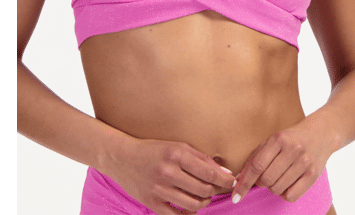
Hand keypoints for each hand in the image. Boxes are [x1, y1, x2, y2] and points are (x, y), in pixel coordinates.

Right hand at [107, 138, 235, 214]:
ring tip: (203, 195)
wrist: (123, 157)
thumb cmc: (153, 149)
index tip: (232, 181)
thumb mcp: (177, 146)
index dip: (224, 179)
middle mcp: (168, 172)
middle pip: (204, 189)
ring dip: (203, 201)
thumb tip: (224, 172)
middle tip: (215, 188)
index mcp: (176, 154)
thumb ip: (200, 158)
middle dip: (214, 190)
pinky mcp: (151, 203)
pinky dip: (188, 212)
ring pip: (193, 204)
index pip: (209, 172)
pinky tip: (189, 204)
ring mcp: (159, 189)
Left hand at [230, 116, 336, 203]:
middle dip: (260, 182)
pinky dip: (284, 193)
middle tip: (264, 176)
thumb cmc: (290, 138)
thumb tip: (240, 178)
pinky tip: (286, 183)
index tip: (235, 196)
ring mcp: (304, 163)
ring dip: (272, 187)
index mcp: (278, 139)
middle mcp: (292, 150)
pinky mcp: (313, 175)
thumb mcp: (272, 140)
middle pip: (266, 179)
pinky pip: (291, 196)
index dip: (244, 183)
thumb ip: (256, 157)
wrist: (320, 133)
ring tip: (277, 176)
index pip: (256, 166)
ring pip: (277, 188)